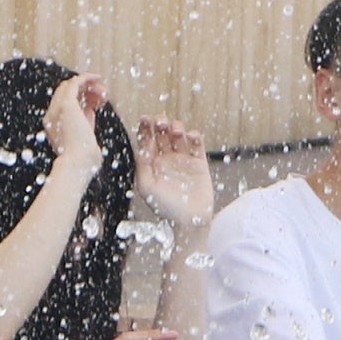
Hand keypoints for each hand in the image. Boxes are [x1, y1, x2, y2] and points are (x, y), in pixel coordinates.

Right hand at [44, 73, 108, 174]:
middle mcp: (52, 115)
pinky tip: (98, 77)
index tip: (98, 104)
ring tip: (104, 93)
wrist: (78, 164)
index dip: (83, 100)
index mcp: (54, 124)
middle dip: (86, 91)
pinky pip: (76, 82)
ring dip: (89, 85)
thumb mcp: (84, 136)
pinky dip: (87, 78)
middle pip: (67, 92)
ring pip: (71, 86)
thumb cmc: (84, 158)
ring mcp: (57, 109)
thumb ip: (86, 121)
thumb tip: (90, 109)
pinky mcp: (66, 103)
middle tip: (102, 97)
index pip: (65, 103)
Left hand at [134, 113, 215, 230]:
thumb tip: (141, 145)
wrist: (188, 221)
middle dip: (161, 124)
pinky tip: (190, 136)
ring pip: (179, 136)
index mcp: (151, 163)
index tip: (145, 118)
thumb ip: (141, 165)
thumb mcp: (146, 187)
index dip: (145, 128)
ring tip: (175, 129)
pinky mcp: (199, 163)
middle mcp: (166, 159)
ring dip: (177, 128)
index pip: (147, 140)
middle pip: (163, 134)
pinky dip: (194, 137)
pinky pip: (197, 145)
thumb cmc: (164, 207)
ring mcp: (183, 160)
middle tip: (161, 121)